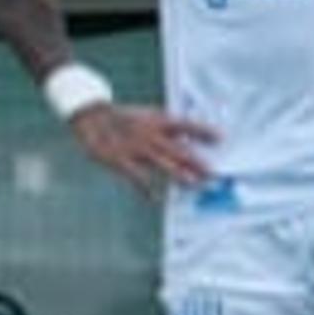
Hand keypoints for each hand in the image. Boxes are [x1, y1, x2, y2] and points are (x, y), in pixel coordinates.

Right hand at [65, 100, 219, 197]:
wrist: (92, 116)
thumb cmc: (124, 118)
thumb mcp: (148, 116)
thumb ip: (167, 129)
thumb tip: (189, 140)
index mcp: (158, 121)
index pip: (185, 125)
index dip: (203, 131)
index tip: (221, 138)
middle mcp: (150, 133)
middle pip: (178, 148)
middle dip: (196, 161)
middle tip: (212, 172)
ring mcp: (136, 147)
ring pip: (161, 162)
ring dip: (178, 174)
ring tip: (193, 184)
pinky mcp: (120, 159)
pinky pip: (136, 177)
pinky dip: (146, 189)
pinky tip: (155, 198)